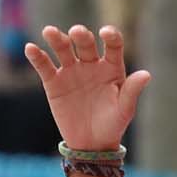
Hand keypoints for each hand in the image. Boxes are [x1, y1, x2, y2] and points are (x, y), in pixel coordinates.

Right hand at [24, 24, 148, 151]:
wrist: (91, 144)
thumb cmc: (112, 125)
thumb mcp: (124, 110)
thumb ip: (132, 91)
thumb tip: (146, 74)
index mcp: (111, 67)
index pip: (112, 45)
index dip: (110, 36)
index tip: (105, 33)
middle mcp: (91, 64)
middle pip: (85, 44)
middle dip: (81, 36)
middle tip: (76, 33)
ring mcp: (71, 71)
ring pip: (63, 49)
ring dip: (56, 39)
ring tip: (49, 32)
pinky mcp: (53, 82)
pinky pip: (44, 66)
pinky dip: (37, 56)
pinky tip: (30, 49)